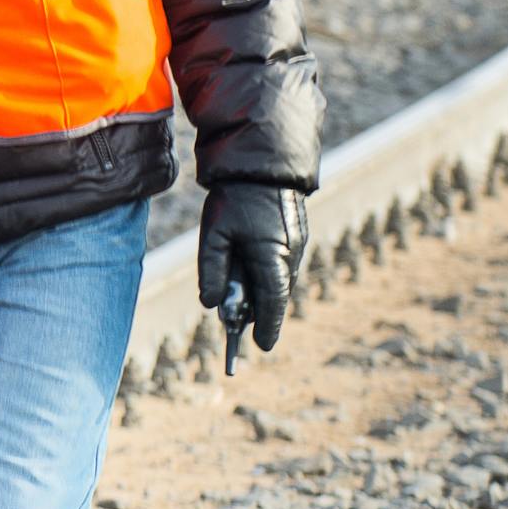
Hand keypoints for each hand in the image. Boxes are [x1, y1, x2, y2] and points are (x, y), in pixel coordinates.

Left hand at [197, 182, 309, 352]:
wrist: (261, 162)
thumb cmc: (234, 198)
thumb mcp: (214, 235)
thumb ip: (211, 271)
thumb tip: (210, 305)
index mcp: (272, 255)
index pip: (273, 301)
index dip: (269, 326)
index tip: (262, 346)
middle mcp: (291, 253)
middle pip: (274, 294)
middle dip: (257, 311)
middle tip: (236, 324)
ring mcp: (297, 243)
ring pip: (278, 279)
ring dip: (261, 291)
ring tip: (236, 296)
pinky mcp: (295, 235)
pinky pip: (282, 264)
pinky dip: (266, 274)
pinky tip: (247, 270)